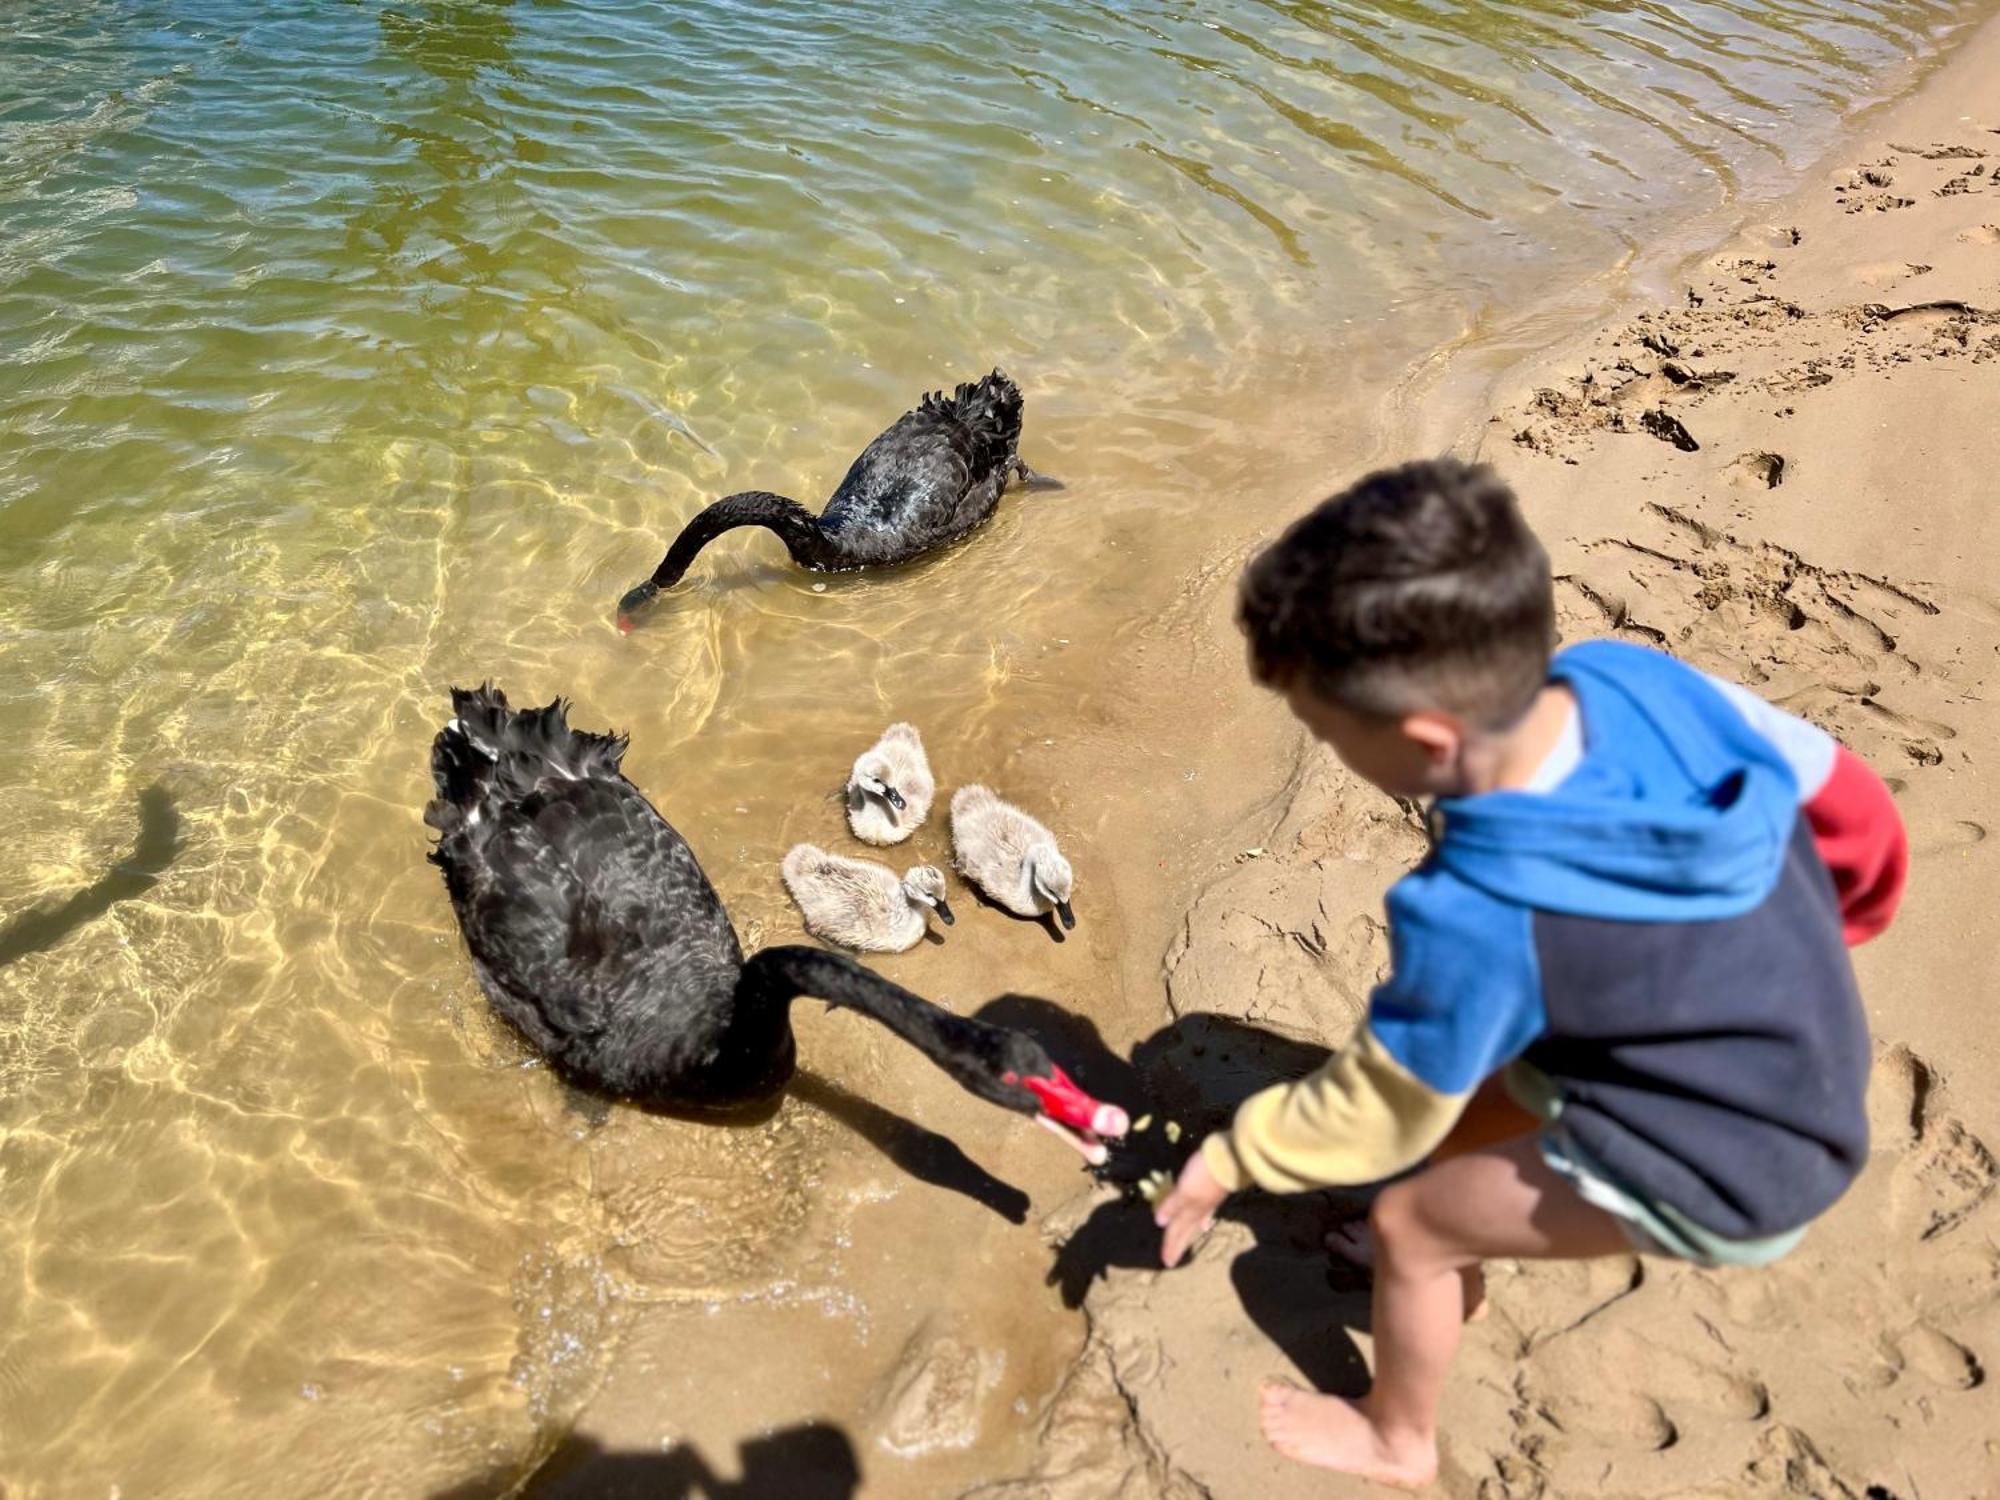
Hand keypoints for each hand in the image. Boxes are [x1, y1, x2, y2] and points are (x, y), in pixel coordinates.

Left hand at [1155, 1146, 1229, 1267]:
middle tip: (1171, 1262)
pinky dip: (1203, 1219)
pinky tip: (1205, 1223)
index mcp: (1189, 1211)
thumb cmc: (1203, 1175)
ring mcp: (1208, 1202)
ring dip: (1187, 1233)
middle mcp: (1198, 1210)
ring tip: (1183, 1244)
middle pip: (1184, 1230)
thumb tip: (1160, 1223)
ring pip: (1195, 1222)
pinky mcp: (1214, 1193)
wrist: (1230, 1159)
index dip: (1169, 1245)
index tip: (1166, 1263)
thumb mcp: (1184, 1190)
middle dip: (1177, 1245)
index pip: (1175, 1231)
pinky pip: (1206, 1212)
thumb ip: (1172, 1206)